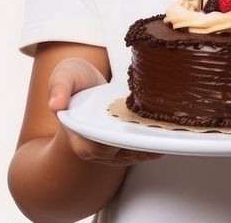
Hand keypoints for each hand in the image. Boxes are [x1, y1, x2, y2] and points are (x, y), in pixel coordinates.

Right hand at [48, 57, 162, 166]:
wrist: (83, 81)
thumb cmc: (72, 79)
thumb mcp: (63, 77)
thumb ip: (59, 89)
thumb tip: (55, 104)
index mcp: (79, 137)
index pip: (100, 147)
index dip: (119, 142)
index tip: (137, 131)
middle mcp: (96, 149)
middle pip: (124, 152)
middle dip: (144, 144)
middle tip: (166, 130)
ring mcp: (112, 149)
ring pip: (136, 153)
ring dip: (155, 144)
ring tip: (176, 132)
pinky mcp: (125, 144)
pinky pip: (142, 149)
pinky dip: (156, 141)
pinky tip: (173, 132)